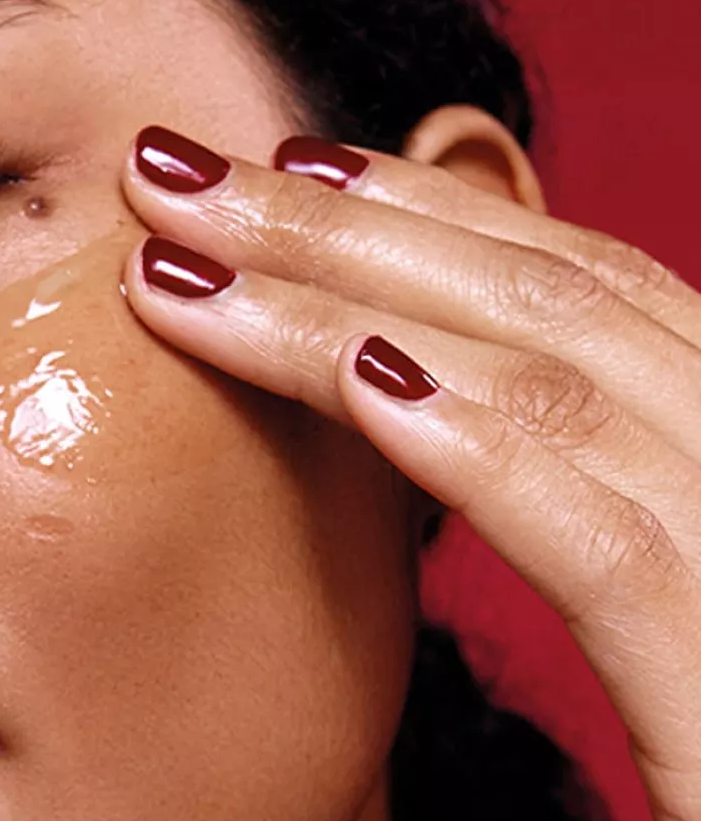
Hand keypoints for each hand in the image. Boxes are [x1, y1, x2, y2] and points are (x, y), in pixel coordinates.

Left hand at [118, 122, 700, 820]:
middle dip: (343, 223)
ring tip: (182, 269)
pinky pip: (601, 534)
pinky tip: (358, 391)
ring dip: (343, 305)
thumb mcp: (700, 650)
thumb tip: (453, 427)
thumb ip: (618, 525)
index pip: (592, 289)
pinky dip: (477, 442)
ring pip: (551, 378)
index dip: (425, 214)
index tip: (275, 172)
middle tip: (173, 170)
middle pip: (554, 296)